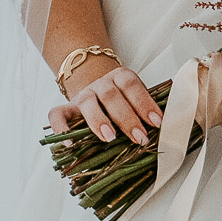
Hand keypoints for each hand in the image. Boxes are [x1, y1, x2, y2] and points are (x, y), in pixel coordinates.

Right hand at [48, 63, 163, 146]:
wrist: (97, 93)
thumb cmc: (122, 102)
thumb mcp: (135, 100)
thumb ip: (145, 111)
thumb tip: (164, 130)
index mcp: (120, 77)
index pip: (132, 85)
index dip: (144, 102)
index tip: (156, 122)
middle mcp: (101, 84)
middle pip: (111, 95)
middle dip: (127, 117)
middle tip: (139, 136)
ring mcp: (82, 95)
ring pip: (87, 102)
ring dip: (99, 120)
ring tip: (109, 138)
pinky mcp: (66, 108)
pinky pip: (57, 114)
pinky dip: (61, 128)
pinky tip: (69, 143)